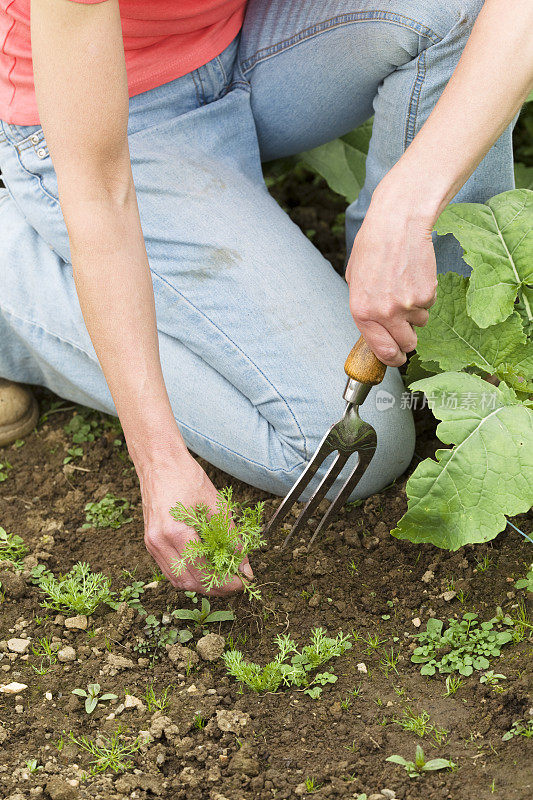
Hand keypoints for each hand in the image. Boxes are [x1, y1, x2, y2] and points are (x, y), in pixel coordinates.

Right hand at [138, 449, 253, 594]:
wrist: (160, 462)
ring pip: (177, 580)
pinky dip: (188, 575)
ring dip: (201, 584)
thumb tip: (245, 566)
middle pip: (189, 582)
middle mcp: (159, 542)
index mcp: (176, 532)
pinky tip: (204, 568)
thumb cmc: (187, 478)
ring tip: (222, 577)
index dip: (226, 582)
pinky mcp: (150, 542)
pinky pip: (169, 570)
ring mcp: (152, 544)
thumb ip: (231, 539)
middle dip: (215, 588)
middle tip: (235, 582)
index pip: (203, 571)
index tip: (243, 582)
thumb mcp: (217, 506)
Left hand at [346, 182, 437, 366]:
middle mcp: (384, 313)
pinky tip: (414, 276)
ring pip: (420, 323)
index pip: (382, 351)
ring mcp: (408, 305)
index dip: (392, 359)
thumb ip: (363, 308)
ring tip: (405, 287)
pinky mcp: (427, 294)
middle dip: (408, 340)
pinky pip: (430, 305)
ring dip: (415, 312)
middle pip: (406, 345)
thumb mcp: (354, 280)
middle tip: (407, 328)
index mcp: (361, 312)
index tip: (397, 359)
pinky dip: (425, 296)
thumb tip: (373, 329)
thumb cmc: (373, 247)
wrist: (397, 224)